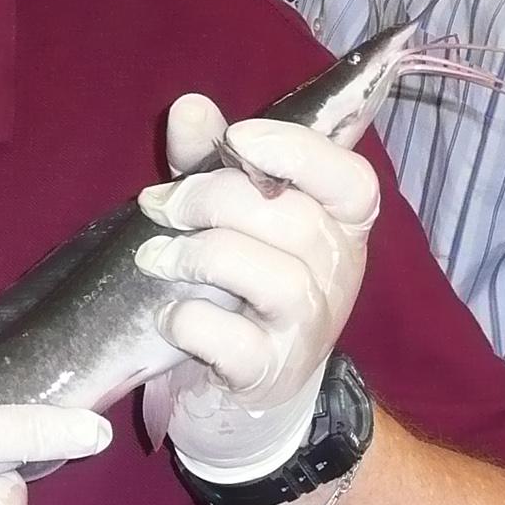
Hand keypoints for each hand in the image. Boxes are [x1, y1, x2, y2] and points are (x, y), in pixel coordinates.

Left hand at [134, 95, 377, 480]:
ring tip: (152, 260)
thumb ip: (209, 160)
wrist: (246, 398)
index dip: (299, 152)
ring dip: (196, 257)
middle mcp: (338, 274)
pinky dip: (192, 322)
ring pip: (270, 276)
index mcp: (339, 225)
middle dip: (212, 199)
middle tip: (160, 205)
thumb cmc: (238, 289)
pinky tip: (169, 318)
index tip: (239, 138)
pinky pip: (234, 340)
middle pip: (291, 218)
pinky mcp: (271, 374)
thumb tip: (190, 106)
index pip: (351, 179)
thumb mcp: (226, 216)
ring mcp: (310, 328)